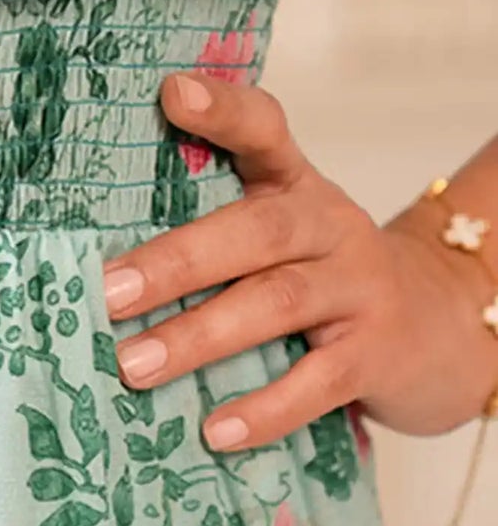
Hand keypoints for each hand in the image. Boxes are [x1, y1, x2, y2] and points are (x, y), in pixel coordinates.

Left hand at [101, 71, 495, 451]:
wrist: (436, 327)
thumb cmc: (320, 276)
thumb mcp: (277, 233)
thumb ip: (207, 227)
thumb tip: (88, 266)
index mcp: (294, 184)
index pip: (265, 129)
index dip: (223, 110)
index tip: (171, 94)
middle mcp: (330, 224)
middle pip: (256, 230)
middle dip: (177, 260)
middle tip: (108, 291)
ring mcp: (359, 287)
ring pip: (278, 303)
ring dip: (200, 336)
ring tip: (134, 366)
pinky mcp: (376, 354)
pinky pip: (317, 381)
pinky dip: (264, 410)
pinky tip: (213, 431)